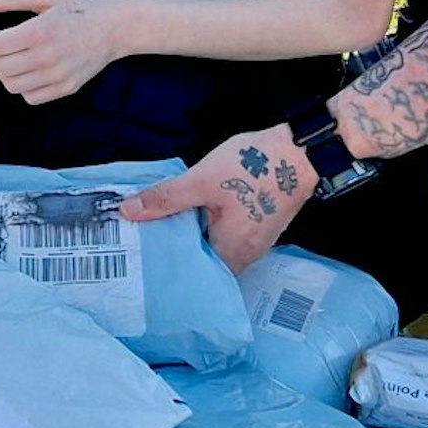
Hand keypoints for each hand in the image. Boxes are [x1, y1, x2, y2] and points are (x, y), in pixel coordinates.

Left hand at [0, 0, 124, 103]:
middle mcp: (48, 57)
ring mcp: (58, 76)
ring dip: (2, 72)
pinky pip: (30, 97)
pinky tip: (26, 69)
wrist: (116, 27)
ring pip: (11, 86)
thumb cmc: (81, 8)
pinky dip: (21, 85)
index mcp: (41, 31)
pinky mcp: (66, 88)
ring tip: (8, 57)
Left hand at [121, 124, 315, 272]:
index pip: (192, 276)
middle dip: (177, 249)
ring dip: (193, 235)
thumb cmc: (254, 168)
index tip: (142, 258)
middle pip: (203, 261)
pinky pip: (228, 233)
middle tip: (144, 238)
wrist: (300, 151)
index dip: (167, 268)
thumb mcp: (201, 181)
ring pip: (215, 245)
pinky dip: (209, 225)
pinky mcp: (259, 223)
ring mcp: (255, 240)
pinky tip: (192, 211)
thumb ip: (165, 199)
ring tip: (162, 224)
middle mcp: (245, 255)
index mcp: (230, 254)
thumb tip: (127, 212)